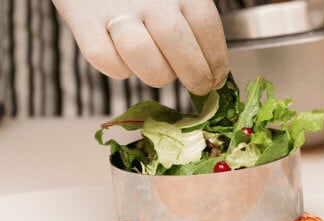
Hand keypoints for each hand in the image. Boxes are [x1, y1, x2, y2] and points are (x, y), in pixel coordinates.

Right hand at [52, 0, 228, 94]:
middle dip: (195, 75)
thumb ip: (192, 21)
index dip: (216, 59)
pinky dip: (116, 68)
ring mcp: (114, 8)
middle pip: (177, 42)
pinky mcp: (82, 19)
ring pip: (140, 52)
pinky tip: (125, 62)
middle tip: (199, 86)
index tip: (216, 77)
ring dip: (156, 74)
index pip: (205, 26)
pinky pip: (102, 57)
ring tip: (160, 71)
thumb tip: (214, 69)